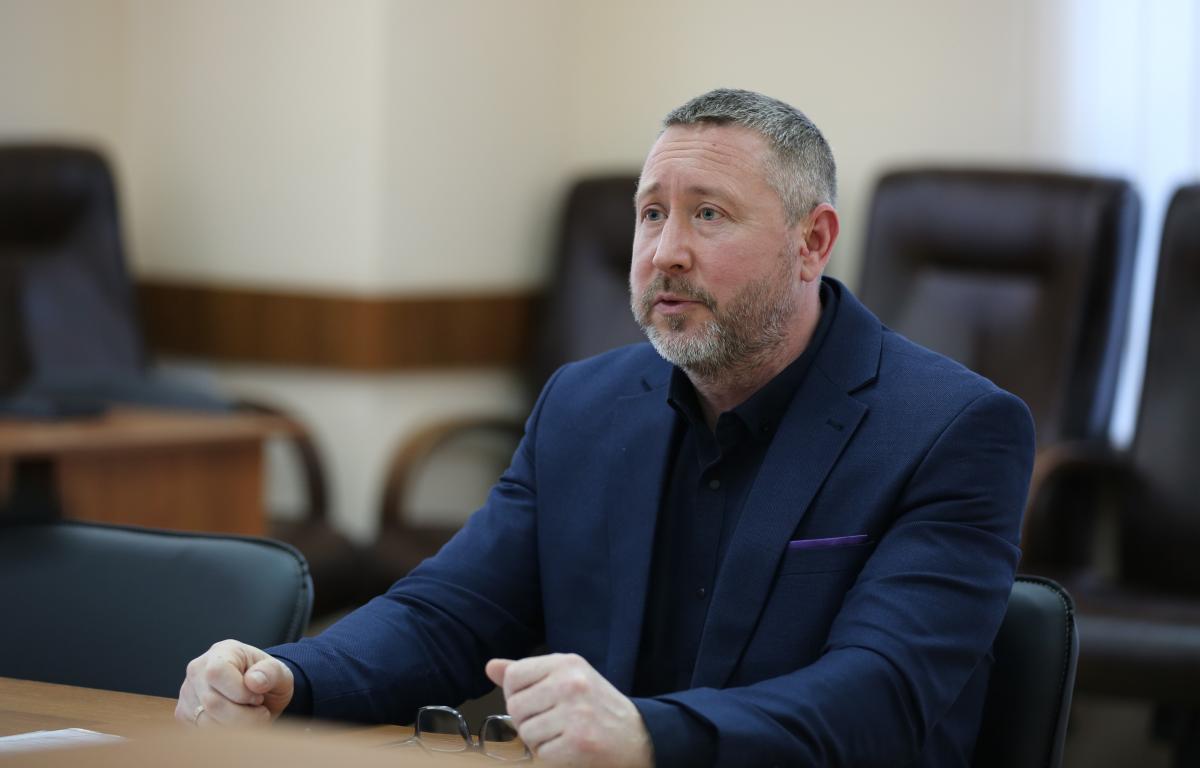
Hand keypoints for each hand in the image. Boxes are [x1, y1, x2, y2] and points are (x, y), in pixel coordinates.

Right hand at [175, 639, 293, 726]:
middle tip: (260, 712)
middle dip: (243, 716)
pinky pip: (201, 732)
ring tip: (250, 717)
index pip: (217, 673)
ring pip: (206, 722)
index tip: (258, 698)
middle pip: (212, 702)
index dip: (240, 692)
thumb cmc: (267, 680)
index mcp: (222, 651)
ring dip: (235, 727)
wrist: (258, 694)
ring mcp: (188, 692)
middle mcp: (198, 670)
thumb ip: (271, 673)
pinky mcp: (184, 713)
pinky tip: (236, 724)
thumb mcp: (280, 673)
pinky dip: (224, 734)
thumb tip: (253, 681)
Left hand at [486, 653, 652, 767]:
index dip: (518, 695)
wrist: (639, 736)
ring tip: (563, 735)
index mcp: (566, 663)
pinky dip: (552, 757)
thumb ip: (528, 673)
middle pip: (515, 707)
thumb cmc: (597, 707)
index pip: (513, 676)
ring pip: (526, 733)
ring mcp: (576, 712)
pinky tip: (571, 748)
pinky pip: (541, 754)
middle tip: (553, 723)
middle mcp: (571, 683)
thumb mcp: (567, 679)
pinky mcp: (579, 741)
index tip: (538, 702)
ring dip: (539, 742)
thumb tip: (491, 667)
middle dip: (528, 722)